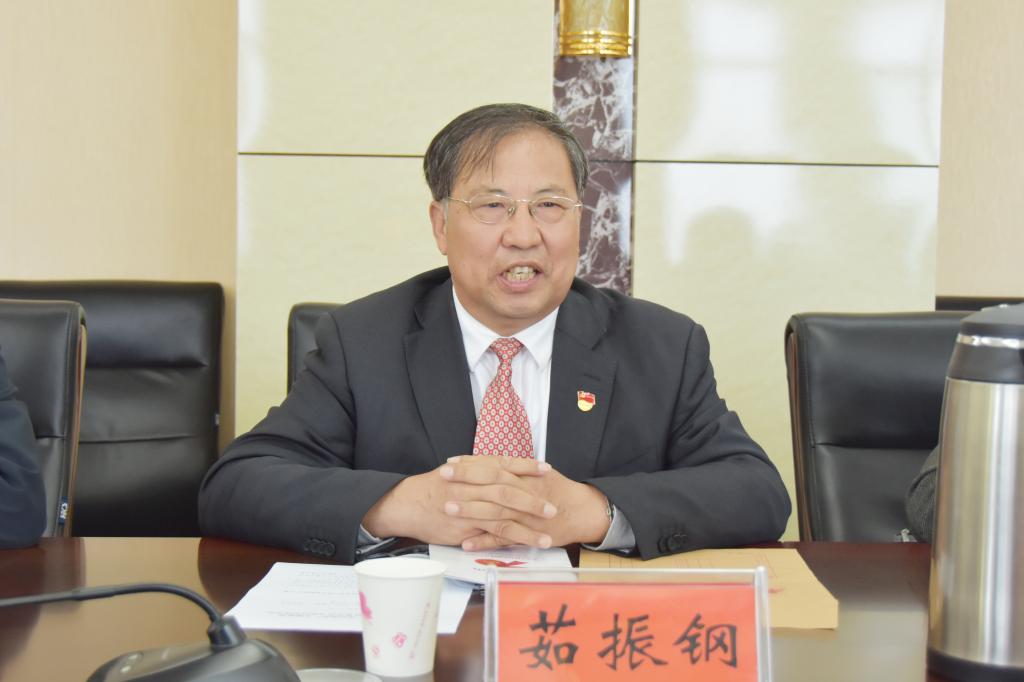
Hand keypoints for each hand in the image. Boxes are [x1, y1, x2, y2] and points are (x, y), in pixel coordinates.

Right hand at [361, 456, 556, 547]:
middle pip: (508, 490)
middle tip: (553, 507)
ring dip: (529, 526)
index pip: (504, 464)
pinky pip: (494, 533)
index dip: (526, 466)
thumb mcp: (455, 472)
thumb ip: (477, 471)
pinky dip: (514, 539)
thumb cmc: (431, 489)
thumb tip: (501, 470)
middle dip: (533, 499)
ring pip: (505, 515)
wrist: (406, 504)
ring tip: (548, 534)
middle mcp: (473, 485)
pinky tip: (528, 544)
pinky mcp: (466, 527)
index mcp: (472, 469)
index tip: (546, 468)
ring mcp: (470, 507)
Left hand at [442, 457, 611, 550]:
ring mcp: (524, 515)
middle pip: (491, 484)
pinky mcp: (528, 535)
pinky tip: (465, 543)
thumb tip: (487, 462)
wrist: (582, 511)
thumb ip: (514, 468)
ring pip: (494, 511)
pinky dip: (484, 542)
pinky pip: (504, 540)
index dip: (470, 463)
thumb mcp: (537, 473)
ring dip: (470, 510)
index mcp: (524, 476)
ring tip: (447, 508)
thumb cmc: (558, 491)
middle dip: (465, 480)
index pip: (493, 466)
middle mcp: (523, 492)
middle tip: (442, 477)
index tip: (449, 462)